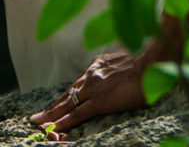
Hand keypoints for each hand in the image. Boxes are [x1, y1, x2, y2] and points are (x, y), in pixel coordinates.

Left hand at [29, 49, 151, 137]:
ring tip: (38, 123)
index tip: (56, 105)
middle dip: (53, 107)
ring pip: (68, 104)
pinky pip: (77, 114)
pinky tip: (53, 127)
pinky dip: (64, 121)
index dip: (65, 97)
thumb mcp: (123, 60)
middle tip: (37, 117)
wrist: (151, 64)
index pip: (77, 84)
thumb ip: (113, 68)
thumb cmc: (144, 63)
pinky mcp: (99, 101)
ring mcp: (94, 88)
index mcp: (98, 64)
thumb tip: (113, 75)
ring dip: (52, 115)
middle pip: (68, 94)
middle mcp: (91, 74)